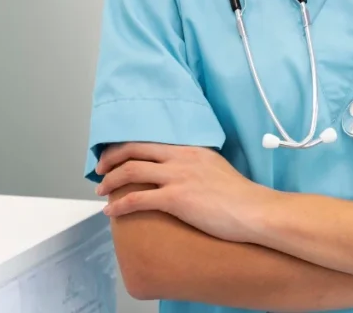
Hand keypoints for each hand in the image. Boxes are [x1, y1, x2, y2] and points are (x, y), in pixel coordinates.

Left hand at [95, 143, 273, 242]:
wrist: (253, 210)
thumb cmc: (240, 197)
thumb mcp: (216, 168)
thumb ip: (196, 165)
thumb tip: (181, 175)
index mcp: (191, 149)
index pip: (150, 141)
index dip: (126, 148)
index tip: (114, 157)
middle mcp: (181, 157)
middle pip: (134, 150)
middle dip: (110, 160)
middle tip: (99, 171)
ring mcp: (178, 177)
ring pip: (131, 171)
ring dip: (109, 182)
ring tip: (100, 191)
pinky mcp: (176, 199)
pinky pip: (137, 199)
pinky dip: (118, 205)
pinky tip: (110, 212)